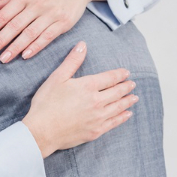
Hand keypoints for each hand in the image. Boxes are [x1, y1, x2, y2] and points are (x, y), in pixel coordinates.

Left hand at [0, 0, 102, 62]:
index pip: (2, 15)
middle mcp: (36, 4)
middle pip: (14, 26)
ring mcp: (51, 13)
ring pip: (29, 33)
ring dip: (15, 47)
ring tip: (3, 59)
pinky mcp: (64, 22)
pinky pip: (47, 36)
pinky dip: (36, 47)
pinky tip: (25, 56)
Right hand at [21, 44, 135, 157]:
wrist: (42, 131)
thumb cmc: (46, 103)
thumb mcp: (57, 78)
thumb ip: (72, 61)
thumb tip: (83, 45)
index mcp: (88, 86)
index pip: (109, 78)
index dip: (119, 74)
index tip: (126, 73)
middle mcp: (97, 101)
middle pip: (117, 92)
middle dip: (126, 87)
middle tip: (132, 84)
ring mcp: (98, 117)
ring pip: (118, 107)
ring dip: (128, 101)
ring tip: (134, 97)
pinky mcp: (95, 131)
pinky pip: (114, 122)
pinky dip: (122, 117)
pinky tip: (127, 114)